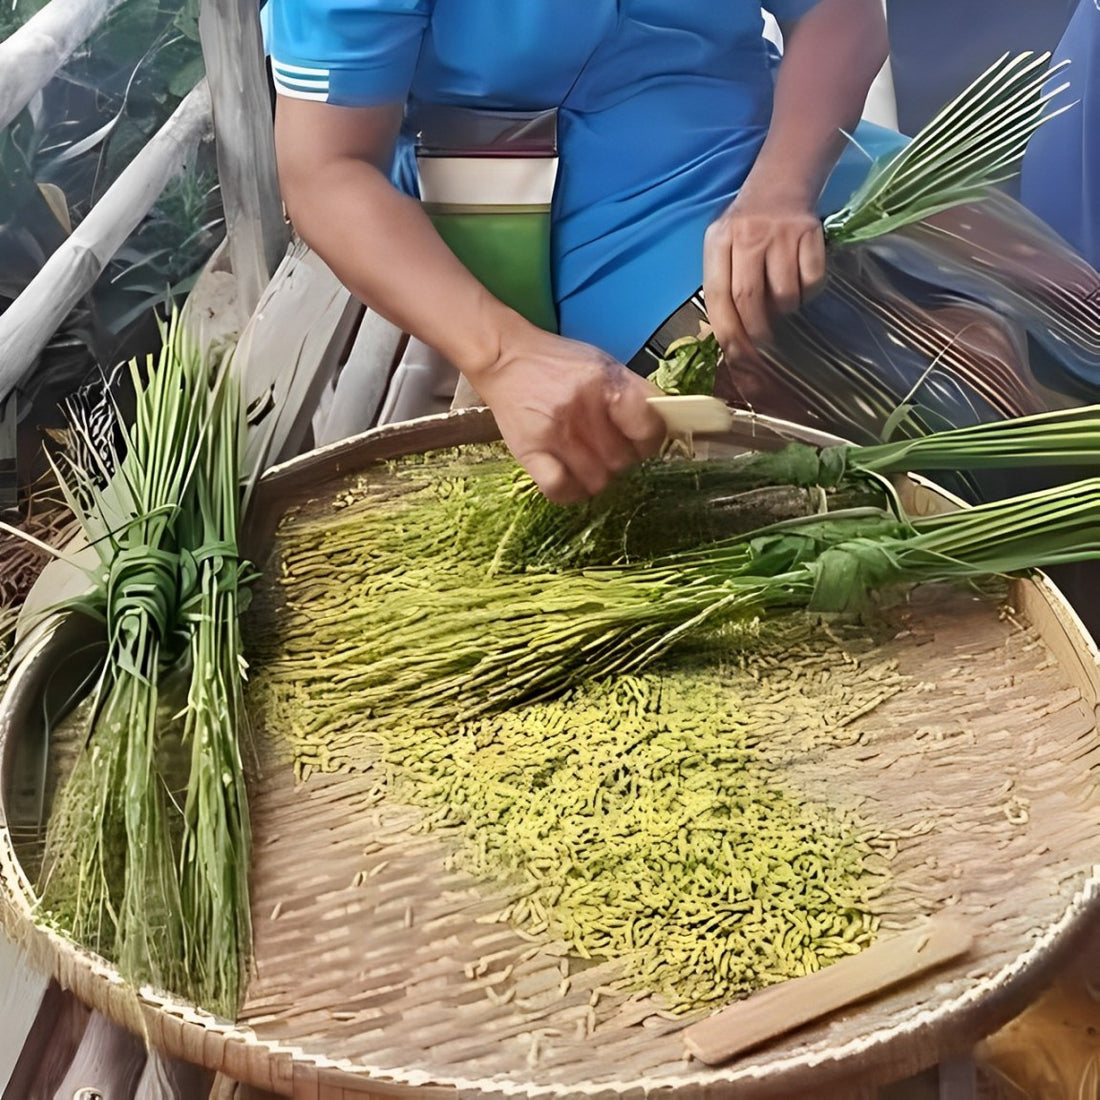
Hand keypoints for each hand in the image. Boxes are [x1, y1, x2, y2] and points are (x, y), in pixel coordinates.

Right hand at [467, 326, 666, 503]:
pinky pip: (562, 490)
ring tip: (590, 460)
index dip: (651, 439)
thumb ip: (634, 395)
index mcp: (606, 383)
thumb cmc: (559, 364)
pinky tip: (573, 478)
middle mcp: (582, 409)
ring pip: (598, 481)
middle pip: (624, 461)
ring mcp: (555, 434)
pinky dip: (573, 491)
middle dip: (623, 458)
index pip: (649, 429)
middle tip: (610, 447)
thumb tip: (663, 428)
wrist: (505, 358)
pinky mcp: (529, 452)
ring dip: (599, 476)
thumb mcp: (603, 366)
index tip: (643, 438)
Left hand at [703, 191, 825, 365]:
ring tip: (783, 305)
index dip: (727, 330)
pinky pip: (812, 280)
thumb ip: (722, 285)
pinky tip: (801, 286)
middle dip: (756, 330)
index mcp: (719, 241)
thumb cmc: (746, 227)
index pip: (717, 295)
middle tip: (763, 344)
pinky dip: (808, 293)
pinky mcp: (811, 233)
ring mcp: (781, 233)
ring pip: (784, 294)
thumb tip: (730, 339)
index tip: (736, 354)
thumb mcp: (723, 247)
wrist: (780, 183)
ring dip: (785, 311)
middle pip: (749, 298)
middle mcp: (747, 236)